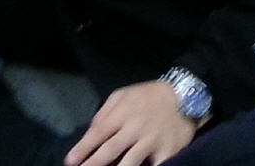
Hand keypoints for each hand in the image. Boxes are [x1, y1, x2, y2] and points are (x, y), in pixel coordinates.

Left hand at [65, 81, 197, 165]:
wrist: (185, 95)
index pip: (97, 133)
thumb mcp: (122, 95)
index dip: (82, 149)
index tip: (69, 162)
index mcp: (122, 114)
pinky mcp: (168, 152)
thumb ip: (104, 112)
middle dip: (93, 164)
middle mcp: (134, 129)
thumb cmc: (149, 96)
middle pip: (110, 151)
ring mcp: (152, 142)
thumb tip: (90, 131)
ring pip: (130, 163)